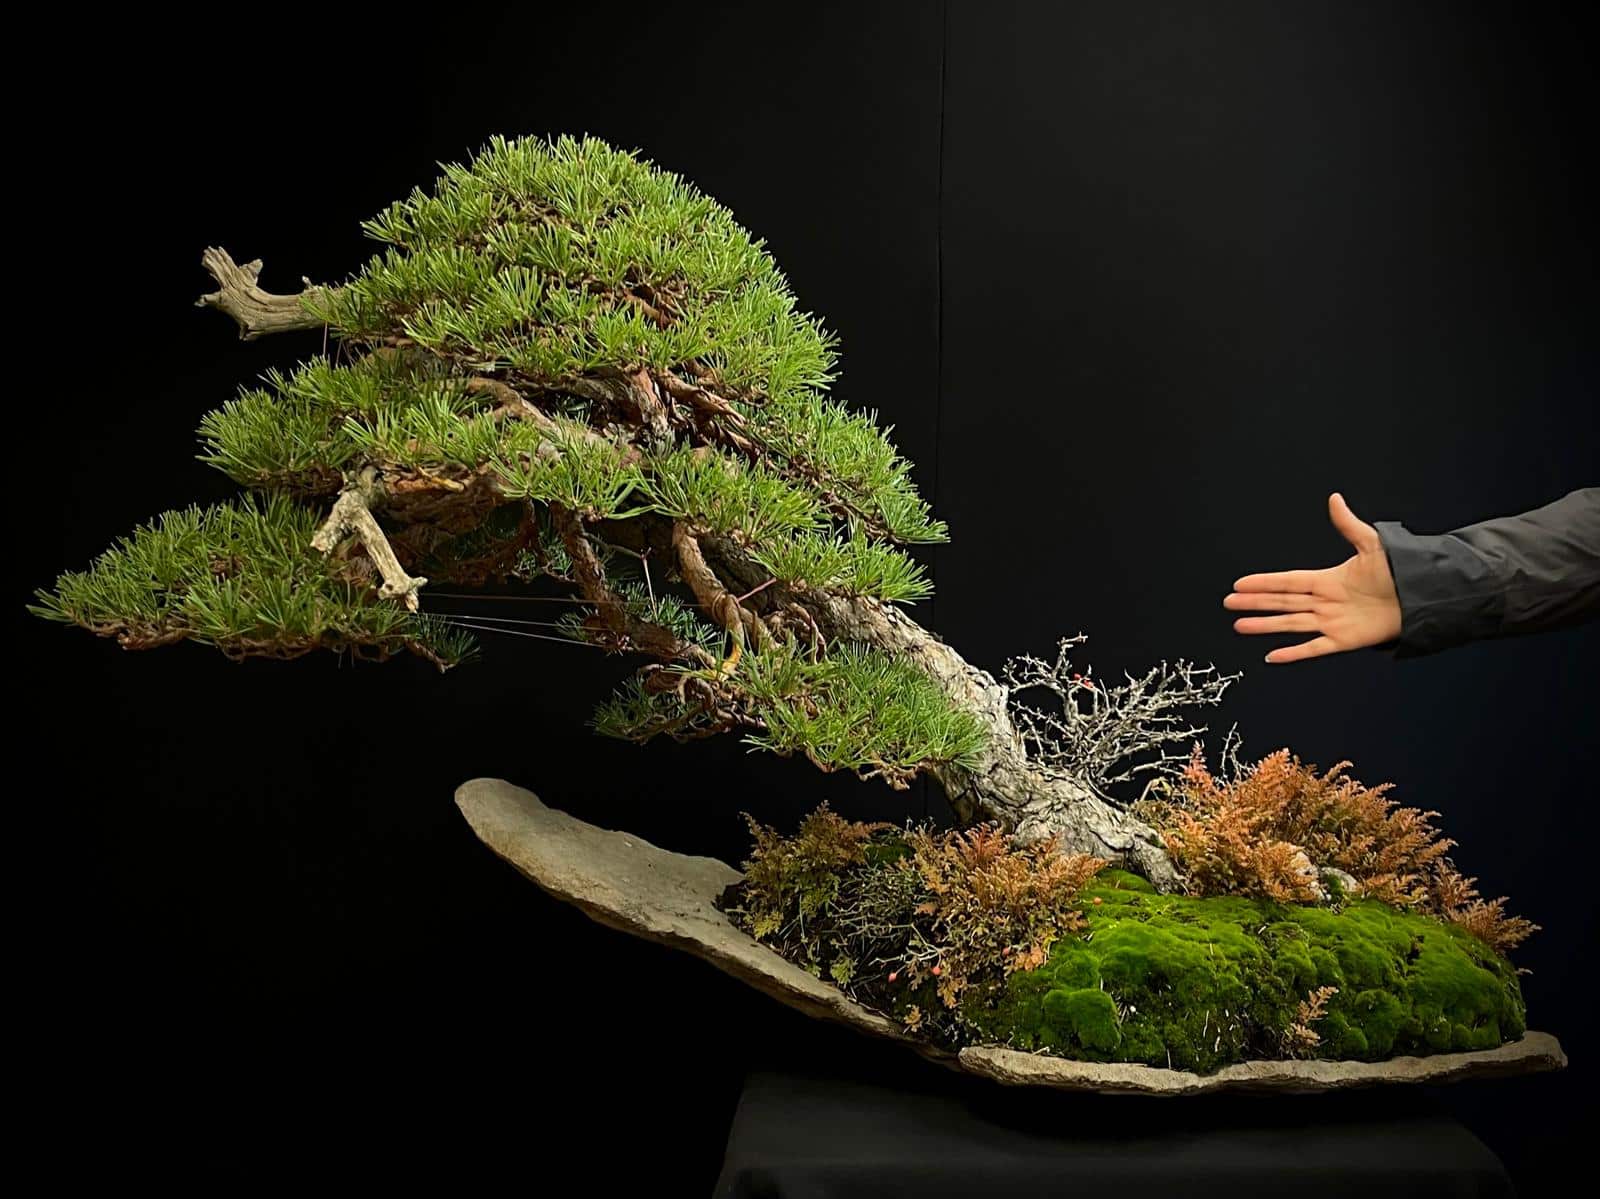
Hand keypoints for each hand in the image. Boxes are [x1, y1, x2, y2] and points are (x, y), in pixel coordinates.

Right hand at [1225, 493, 1401, 663]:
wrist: (1422, 597)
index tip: (1241, 583)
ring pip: (1290, 624)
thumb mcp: (1372, 545)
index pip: (1288, 581)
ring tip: (1240, 625)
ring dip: (1265, 625)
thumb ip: (1348, 525)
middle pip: (1282, 602)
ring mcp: (1331, 622)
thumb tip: (1335, 500)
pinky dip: (1293, 653)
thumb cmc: (1400, 572)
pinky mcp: (1343, 640)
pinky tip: (1272, 655)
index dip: (1264, 582)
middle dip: (1255, 603)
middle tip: (1230, 602)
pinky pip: (1313, 648)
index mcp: (1328, 580)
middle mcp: (1325, 602)